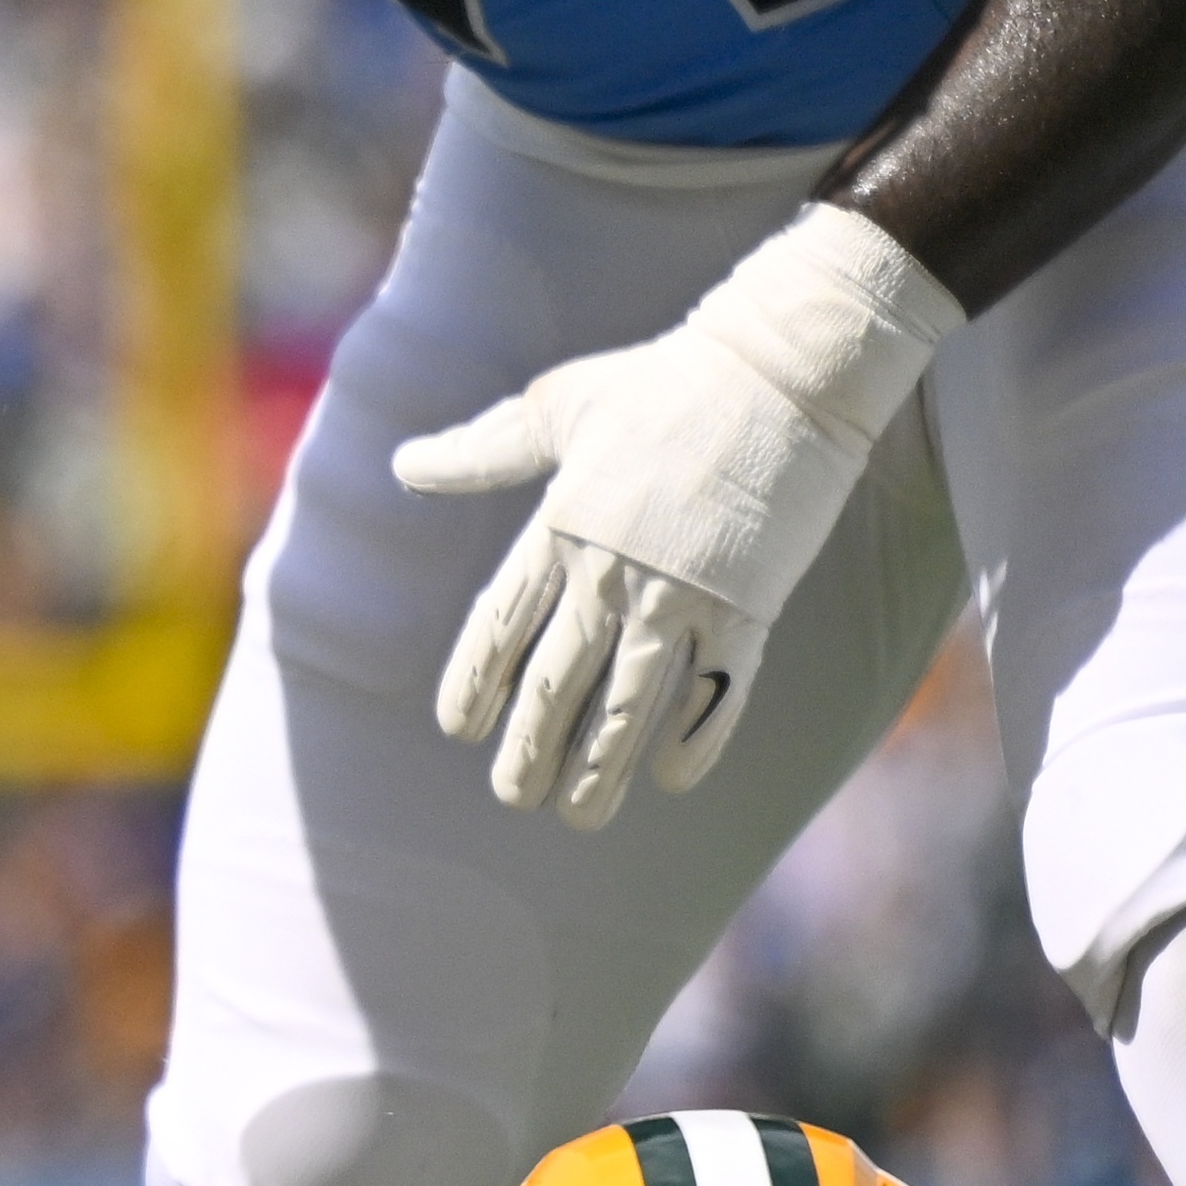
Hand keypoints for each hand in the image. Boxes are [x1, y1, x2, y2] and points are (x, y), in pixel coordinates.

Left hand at [389, 206, 955, 828]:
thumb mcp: (559, 407)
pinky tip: (673, 776)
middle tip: (513, 796)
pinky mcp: (750, 608)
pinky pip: (718, 694)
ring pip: (628, 706)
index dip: (473, 683)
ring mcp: (682, 598)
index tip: (457, 727)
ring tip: (579, 814)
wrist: (781, 371)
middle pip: (555, 684)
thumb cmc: (667, 380)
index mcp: (559, 531)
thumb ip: (483, 449)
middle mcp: (611, 575)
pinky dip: (695, 740)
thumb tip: (404, 463)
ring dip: (599, 766)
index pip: (499, 628)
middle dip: (529, 749)